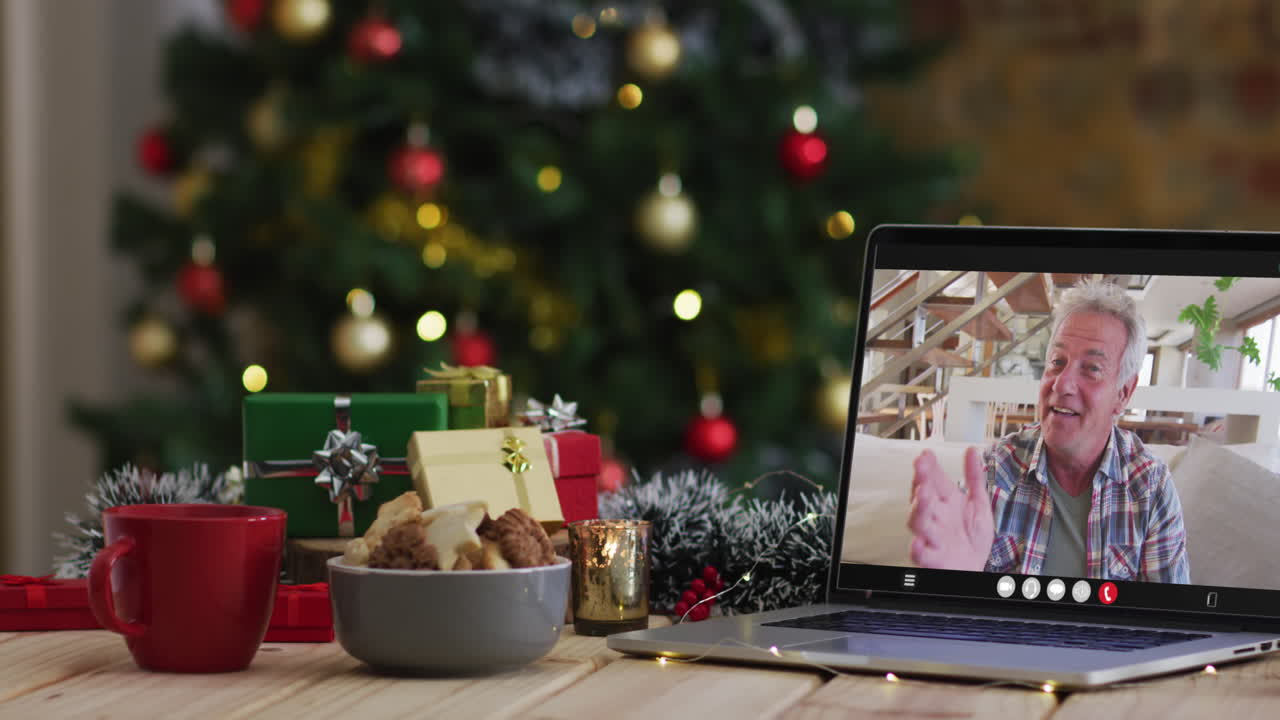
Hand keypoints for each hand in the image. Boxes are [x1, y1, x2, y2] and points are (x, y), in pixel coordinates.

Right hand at [907, 447, 993, 571]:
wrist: (975, 568)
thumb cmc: (972, 538)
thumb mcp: (978, 504)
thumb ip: (974, 478)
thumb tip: (973, 451)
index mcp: (945, 502)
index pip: (933, 480)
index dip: (929, 467)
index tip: (927, 453)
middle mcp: (935, 517)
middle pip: (923, 496)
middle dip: (921, 480)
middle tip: (921, 465)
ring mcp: (932, 536)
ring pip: (918, 522)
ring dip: (919, 508)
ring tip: (923, 494)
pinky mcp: (932, 558)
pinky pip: (921, 553)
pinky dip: (918, 549)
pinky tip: (918, 541)